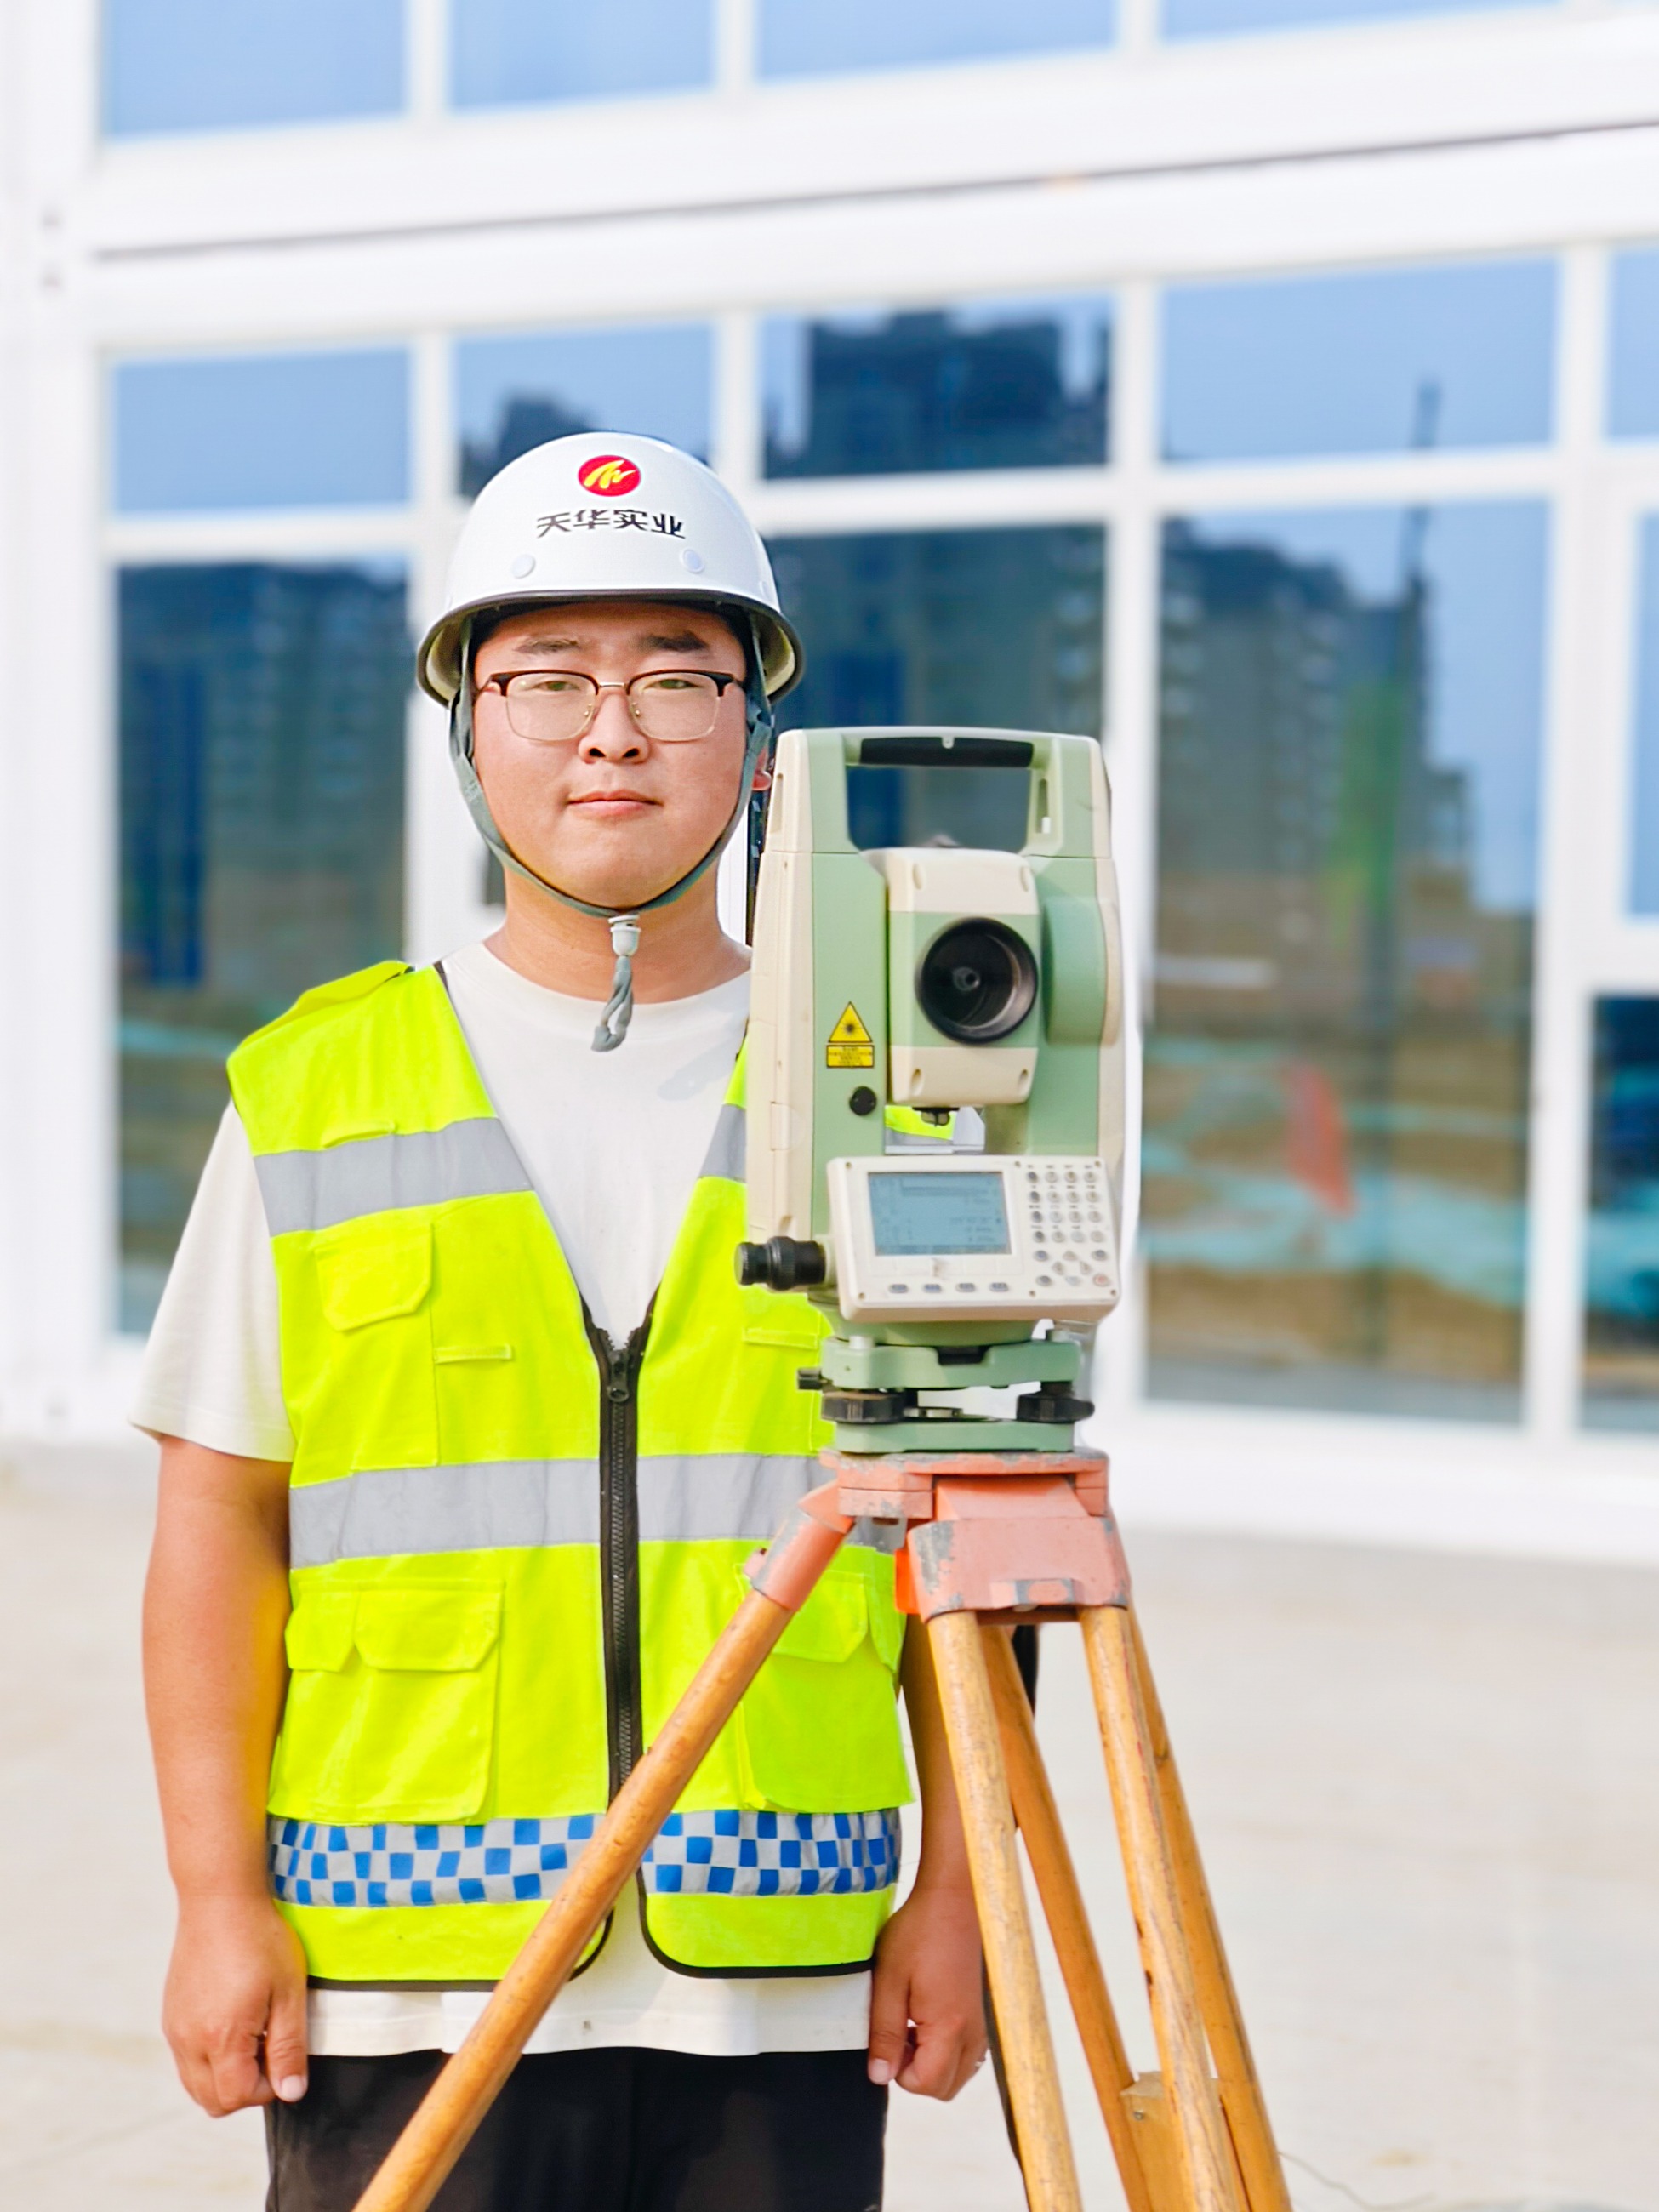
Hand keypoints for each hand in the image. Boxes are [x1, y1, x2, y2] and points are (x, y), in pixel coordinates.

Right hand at [162, 1892, 309, 2116]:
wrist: (220, 1898)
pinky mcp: (171, 2016)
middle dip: (245, 2089)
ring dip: (225, 2076)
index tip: (283, 2056)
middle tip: (269, 2049)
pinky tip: (233, 2022)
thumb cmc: (260, 1938)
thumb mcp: (288, 1992)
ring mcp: (175, 2029)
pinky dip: (209, 2058)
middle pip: (212, 2101)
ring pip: (196, 2084)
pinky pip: (186, 2059)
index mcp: (219, 2037)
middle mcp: (188, 2040)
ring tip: (253, 2034)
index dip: (268, 2088)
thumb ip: (289, 2048)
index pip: (237, 2097)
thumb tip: (291, 2093)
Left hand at [867, 1881, 986, 2099]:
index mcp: (948, 2027)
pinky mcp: (981, 2013)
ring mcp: (980, 2024)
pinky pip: (966, 2053)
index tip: (887, 2038)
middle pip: (944, 2088)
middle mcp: (972, 2033)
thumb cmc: (919, 1934)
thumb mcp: (888, 1981)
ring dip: (931, 2063)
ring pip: (958, 2073)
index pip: (926, 2084)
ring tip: (910, 2024)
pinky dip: (946, 2050)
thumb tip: (879, 2076)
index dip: (898, 2072)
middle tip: (896, 2034)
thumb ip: (883, 2034)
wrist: (952, 1900)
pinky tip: (926, 2017)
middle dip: (916, 2074)